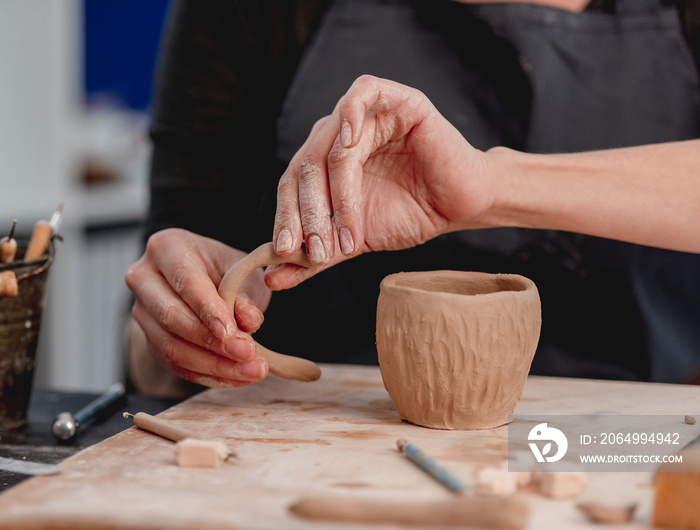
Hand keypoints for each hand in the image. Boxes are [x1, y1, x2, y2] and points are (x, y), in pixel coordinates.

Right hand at [125, 228, 270, 389]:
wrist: (212, 279)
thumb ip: (247, 294)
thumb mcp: (245, 272)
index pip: (185, 281)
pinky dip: (209, 375)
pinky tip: (237, 376)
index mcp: (167, 248)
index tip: (231, 331)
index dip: (207, 309)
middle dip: (211, 341)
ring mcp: (142, 312)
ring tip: (251, 369)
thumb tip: (249, 321)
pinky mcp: (150, 340)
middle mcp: (144, 278)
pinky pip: (176, 365)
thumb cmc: (228, 270)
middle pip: (171, 316)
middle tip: (248, 354)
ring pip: (170, 346)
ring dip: (214, 364)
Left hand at [269, 75, 492, 288]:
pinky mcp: (397, 100)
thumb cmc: (409, 215)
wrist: (460, 206)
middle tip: (320, 252)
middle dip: (310, 214)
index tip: (284, 251)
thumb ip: (316, 257)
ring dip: (337, 198)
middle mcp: (338, 135)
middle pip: (306, 167)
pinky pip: (363, 93)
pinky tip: (350, 139)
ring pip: (333, 149)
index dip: (284, 216)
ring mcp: (365, 115)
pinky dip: (351, 112)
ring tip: (350, 237)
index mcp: (323, 161)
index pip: (291, 184)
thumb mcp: (354, 241)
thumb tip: (273, 279)